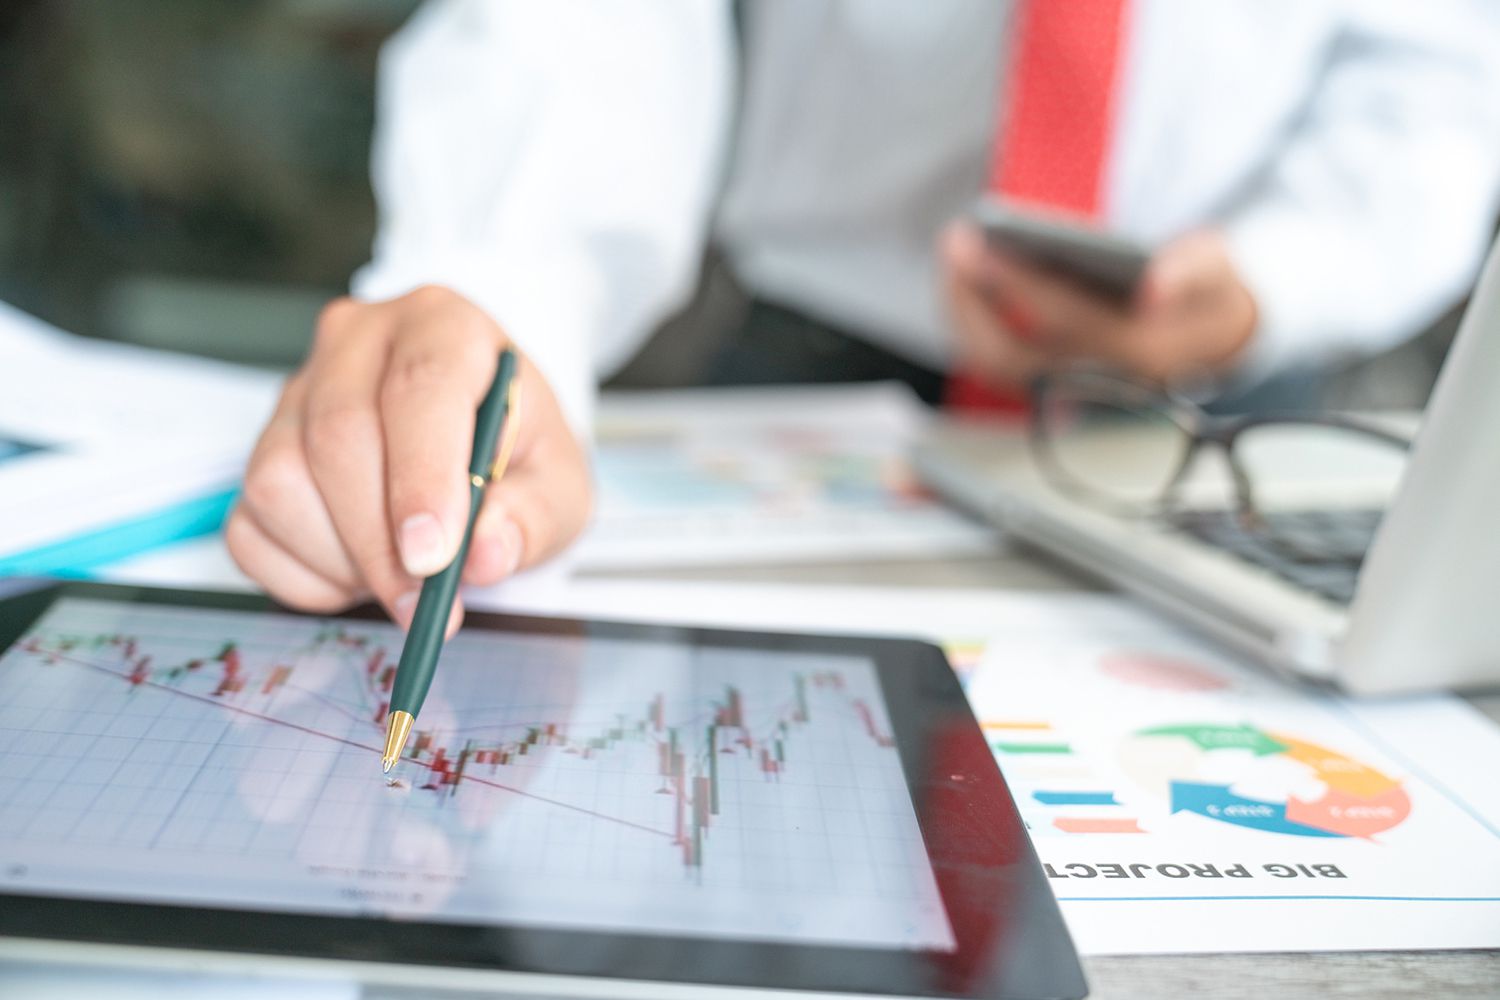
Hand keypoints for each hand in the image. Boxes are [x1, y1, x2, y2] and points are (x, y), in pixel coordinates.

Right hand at [227, 285, 592, 629]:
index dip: (421, 479)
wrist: (477, 436)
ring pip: (279, 479)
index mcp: (444, 328)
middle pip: (339, 434)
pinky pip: (248, 525)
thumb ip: (534, 517)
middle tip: (421, 599)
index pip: (420, 389)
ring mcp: (298, 389)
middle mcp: (359, 341)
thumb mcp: (558, 483)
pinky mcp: (258, 445)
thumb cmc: (513, 451)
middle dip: (380, 540)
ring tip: (396, 573)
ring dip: (340, 556)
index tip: (433, 557)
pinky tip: (356, 568)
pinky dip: (302, 572)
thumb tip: (485, 552)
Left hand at [941, 223, 1257, 387]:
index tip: (983, 243)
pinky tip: (964, 273)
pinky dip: (971, 319)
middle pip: (1012, 355)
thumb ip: (1196, 268)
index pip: (1067, 320)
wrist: (1213, 338)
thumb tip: (1155, 285)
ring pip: (996, 363)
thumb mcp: (1221, 269)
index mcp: (1142, 353)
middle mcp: (1099, 381)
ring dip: (964, 309)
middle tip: (957, 240)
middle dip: (974, 299)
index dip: (1018, 283)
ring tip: (956, 250)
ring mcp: (1070, 388)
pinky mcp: (1049, 381)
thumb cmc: (1208, 292)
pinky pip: (996, 359)